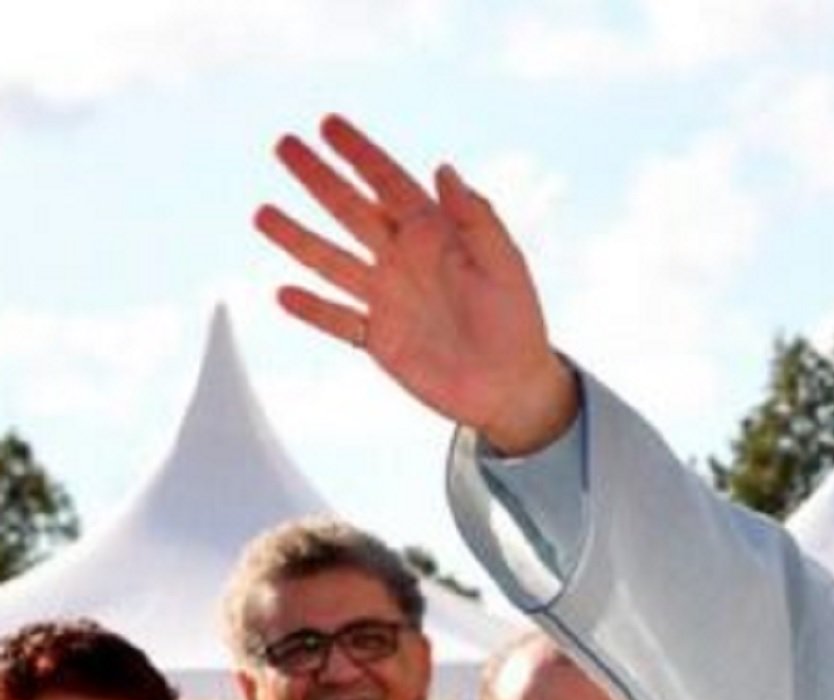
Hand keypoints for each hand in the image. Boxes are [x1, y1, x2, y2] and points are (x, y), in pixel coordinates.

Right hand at [256, 114, 576, 452]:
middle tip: (284, 145)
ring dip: (297, 238)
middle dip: (318, 179)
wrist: (512, 386)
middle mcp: (404, 261)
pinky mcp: (379, 339)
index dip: (361, 154)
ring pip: (332, 261)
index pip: (390, 185)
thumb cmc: (518, 322)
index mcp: (435, 237)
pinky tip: (283, 293)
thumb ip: (476, 220)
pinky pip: (337, 320)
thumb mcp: (505, 266)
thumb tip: (444, 169)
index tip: (329, 124)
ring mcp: (387, 298)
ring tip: (262, 213)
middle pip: (351, 211)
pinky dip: (311, 309)